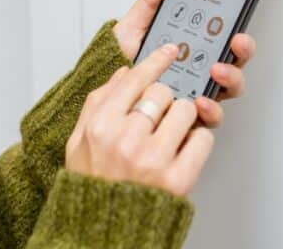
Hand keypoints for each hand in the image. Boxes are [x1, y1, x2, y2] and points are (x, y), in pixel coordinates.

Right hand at [65, 43, 213, 196]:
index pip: (134, 79)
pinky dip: (197, 141)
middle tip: (162, 113)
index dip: (156, 61)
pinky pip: (203, 138)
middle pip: (163, 92)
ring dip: (184, 118)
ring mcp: (153, 160)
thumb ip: (98, 102)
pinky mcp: (178, 179)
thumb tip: (123, 73)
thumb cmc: (93, 185)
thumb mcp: (79, 142)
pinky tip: (182, 150)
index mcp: (100, 127)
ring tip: (172, 133)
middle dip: (167, 99)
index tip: (169, 52)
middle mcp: (126, 141)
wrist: (104, 231)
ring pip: (187, 110)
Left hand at [113, 0, 256, 126]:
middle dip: (241, 52)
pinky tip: (200, 102)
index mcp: (192, 48)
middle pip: (234, 62)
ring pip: (229, 89)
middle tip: (234, 43)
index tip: (236, 28)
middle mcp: (199, 72)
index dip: (237, 35)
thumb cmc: (119, 62)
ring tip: (215, 71)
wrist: (100, 90)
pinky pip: (210, 118)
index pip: (225, 40)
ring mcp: (197, 94)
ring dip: (230, 78)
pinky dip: (211, 110)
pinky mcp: (188, 119)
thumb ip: (151, 2)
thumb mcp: (134, 27)